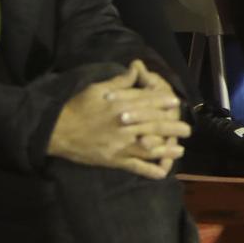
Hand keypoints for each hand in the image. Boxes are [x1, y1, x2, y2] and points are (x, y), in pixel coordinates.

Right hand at [48, 60, 187, 178]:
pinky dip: (149, 170)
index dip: (164, 103)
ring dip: (167, 149)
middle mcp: (124, 124)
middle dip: (172, 127)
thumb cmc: (77, 106)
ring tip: (180, 149)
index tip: (176, 103)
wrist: (56, 131)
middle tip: (187, 129)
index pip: (148, 103)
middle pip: (153, 125)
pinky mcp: (113, 159)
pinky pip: (134, 166)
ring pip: (149, 146)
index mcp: (120, 105)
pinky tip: (163, 172)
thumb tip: (135, 69)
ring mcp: (120, 144)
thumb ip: (119, 81)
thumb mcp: (96, 88)